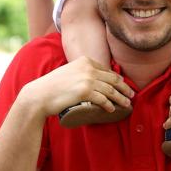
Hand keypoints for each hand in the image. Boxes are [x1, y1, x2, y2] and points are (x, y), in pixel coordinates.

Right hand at [18, 56, 133, 116]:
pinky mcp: (85, 92)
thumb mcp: (70, 72)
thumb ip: (83, 72)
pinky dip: (109, 105)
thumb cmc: (53, 86)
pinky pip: (103, 99)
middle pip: (113, 79)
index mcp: (85, 60)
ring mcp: (87, 79)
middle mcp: (88, 68)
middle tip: (131, 95)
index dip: (118, 79)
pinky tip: (112, 109)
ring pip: (111, 90)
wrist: (40, 95)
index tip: (124, 86)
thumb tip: (97, 81)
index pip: (107, 70)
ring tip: (126, 104)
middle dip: (124, 88)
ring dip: (121, 98)